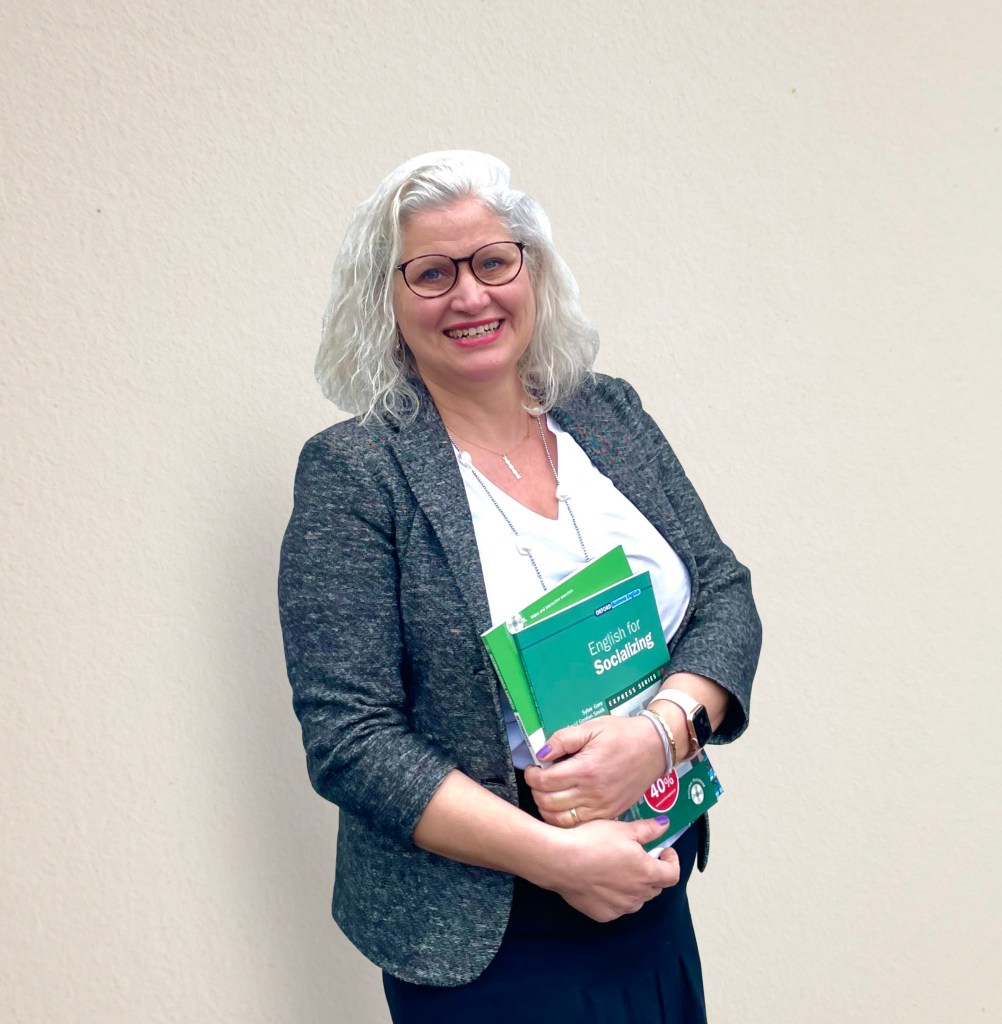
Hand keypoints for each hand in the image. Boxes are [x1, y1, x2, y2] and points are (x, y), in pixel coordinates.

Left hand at [523, 714, 664, 826]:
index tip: (532, 769)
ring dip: (547, 809)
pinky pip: (580, 826)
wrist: (654, 748)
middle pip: (549, 803)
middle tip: (538, 781)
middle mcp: (592, 793)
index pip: (545, 782)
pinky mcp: (610, 815)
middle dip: (536, 792)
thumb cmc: (622, 735)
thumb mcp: (591, 728)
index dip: (532, 776)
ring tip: (547, 794)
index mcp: (585, 769)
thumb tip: (541, 753)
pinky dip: (565, 820)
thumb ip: (563, 739)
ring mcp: (602, 807)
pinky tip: (563, 806)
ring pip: (561, 820)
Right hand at [543, 816, 680, 920]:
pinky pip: (617, 907)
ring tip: (620, 870)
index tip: (663, 851)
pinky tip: (602, 882)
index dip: (672, 861)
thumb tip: (665, 825)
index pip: (672, 874)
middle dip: (653, 872)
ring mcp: (620, 907)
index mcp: (647, 873)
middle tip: (639, 856)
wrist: (561, 861)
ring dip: (635, 887)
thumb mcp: (623, 829)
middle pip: (655, 887)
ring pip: (637, 899)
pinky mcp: (603, 915)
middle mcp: (637, 895)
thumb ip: (648, 829)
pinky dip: (617, 897)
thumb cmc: (593, 841)